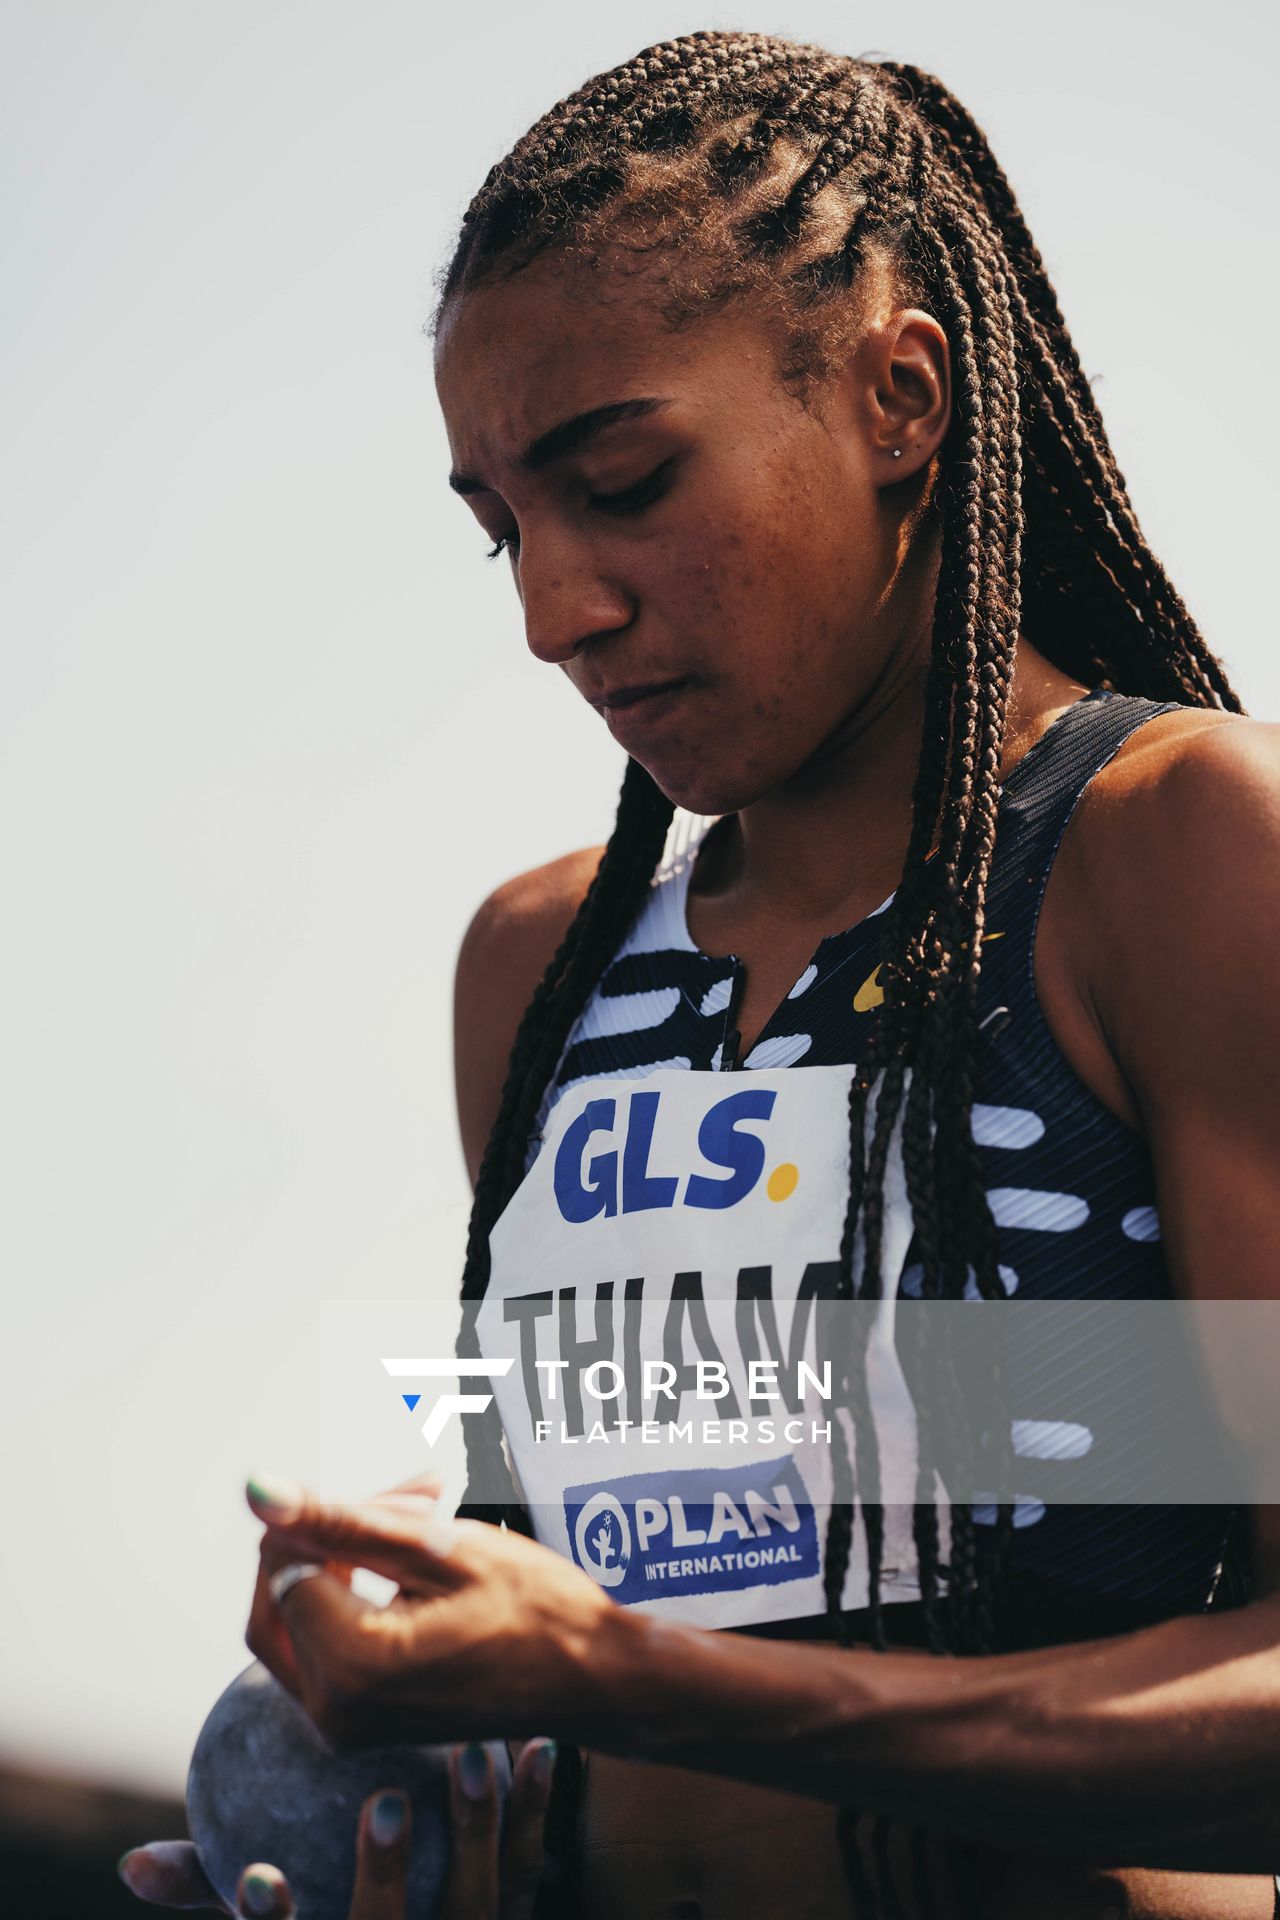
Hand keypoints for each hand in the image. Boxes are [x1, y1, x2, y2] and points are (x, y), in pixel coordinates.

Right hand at [118, 1738, 556, 1918]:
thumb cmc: (346, 1917)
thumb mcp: (282, 1911)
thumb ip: (213, 1889)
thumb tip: (133, 1864)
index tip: (257, 1876)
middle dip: (387, 1881)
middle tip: (384, 1802)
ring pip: (480, 1900)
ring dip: (478, 1831)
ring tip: (470, 1759)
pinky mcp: (525, 1915)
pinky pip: (531, 1862)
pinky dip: (533, 1808)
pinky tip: (533, 1744)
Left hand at [243, 1471, 616, 1746]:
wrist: (591, 1681)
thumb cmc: (534, 1607)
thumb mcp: (440, 1547)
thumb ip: (340, 1520)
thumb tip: (254, 1490)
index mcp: (351, 1665)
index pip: (286, 1557)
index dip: (342, 1511)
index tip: (417, 1491)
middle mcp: (333, 1711)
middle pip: (278, 1593)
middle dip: (331, 1534)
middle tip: (416, 1496)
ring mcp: (342, 1725)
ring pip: (295, 1617)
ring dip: (343, 1561)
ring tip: (423, 1518)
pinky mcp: (356, 1723)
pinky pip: (320, 1647)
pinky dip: (352, 1597)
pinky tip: (412, 1564)